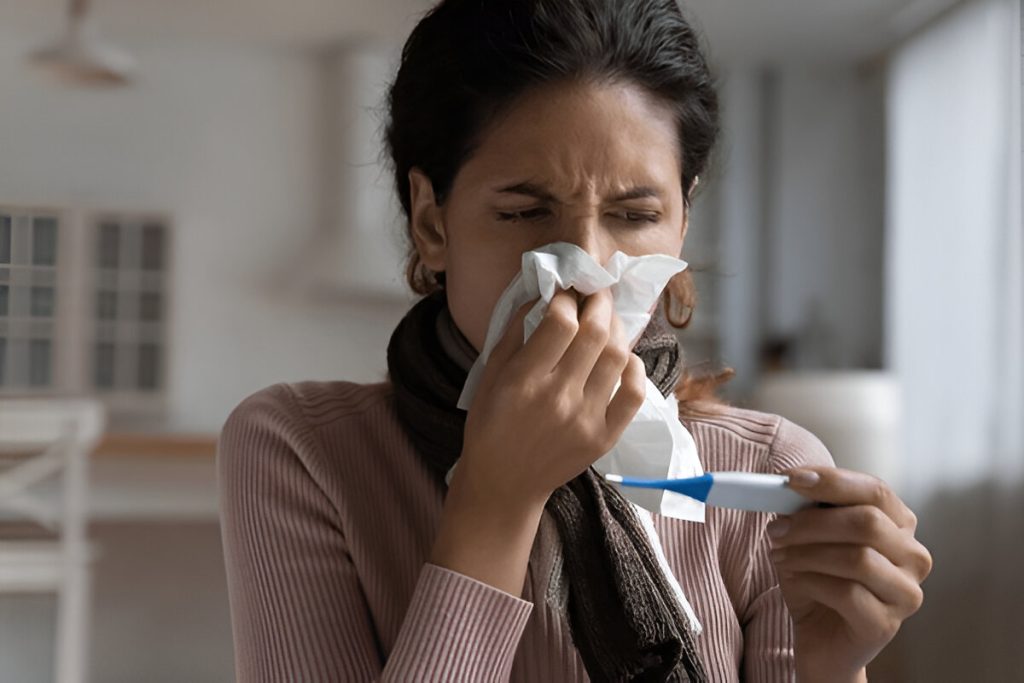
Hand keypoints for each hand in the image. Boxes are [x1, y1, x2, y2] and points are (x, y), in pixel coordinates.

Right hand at [457, 288, 646, 508]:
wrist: (504, 484)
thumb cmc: (490, 425)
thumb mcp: (488, 376)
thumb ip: (515, 332)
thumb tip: (542, 293)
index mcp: (524, 382)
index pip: (560, 323)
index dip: (567, 298)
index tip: (565, 291)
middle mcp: (558, 399)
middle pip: (596, 333)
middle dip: (599, 302)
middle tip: (595, 291)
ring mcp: (586, 420)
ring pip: (617, 357)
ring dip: (616, 328)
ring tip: (606, 320)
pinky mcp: (605, 437)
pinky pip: (634, 394)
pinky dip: (634, 368)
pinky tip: (623, 357)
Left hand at [766, 467, 932, 681]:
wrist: (820, 639)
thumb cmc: (818, 580)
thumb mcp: (809, 537)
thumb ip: (808, 510)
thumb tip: (790, 487)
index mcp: (899, 525)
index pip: (875, 491)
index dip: (833, 482)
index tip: (792, 480)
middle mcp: (913, 556)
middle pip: (868, 522)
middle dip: (813, 522)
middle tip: (776, 528)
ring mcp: (906, 592)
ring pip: (858, 558)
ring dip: (808, 553)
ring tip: (780, 556)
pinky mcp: (886, 624)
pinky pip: (847, 593)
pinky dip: (810, 581)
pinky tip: (795, 582)